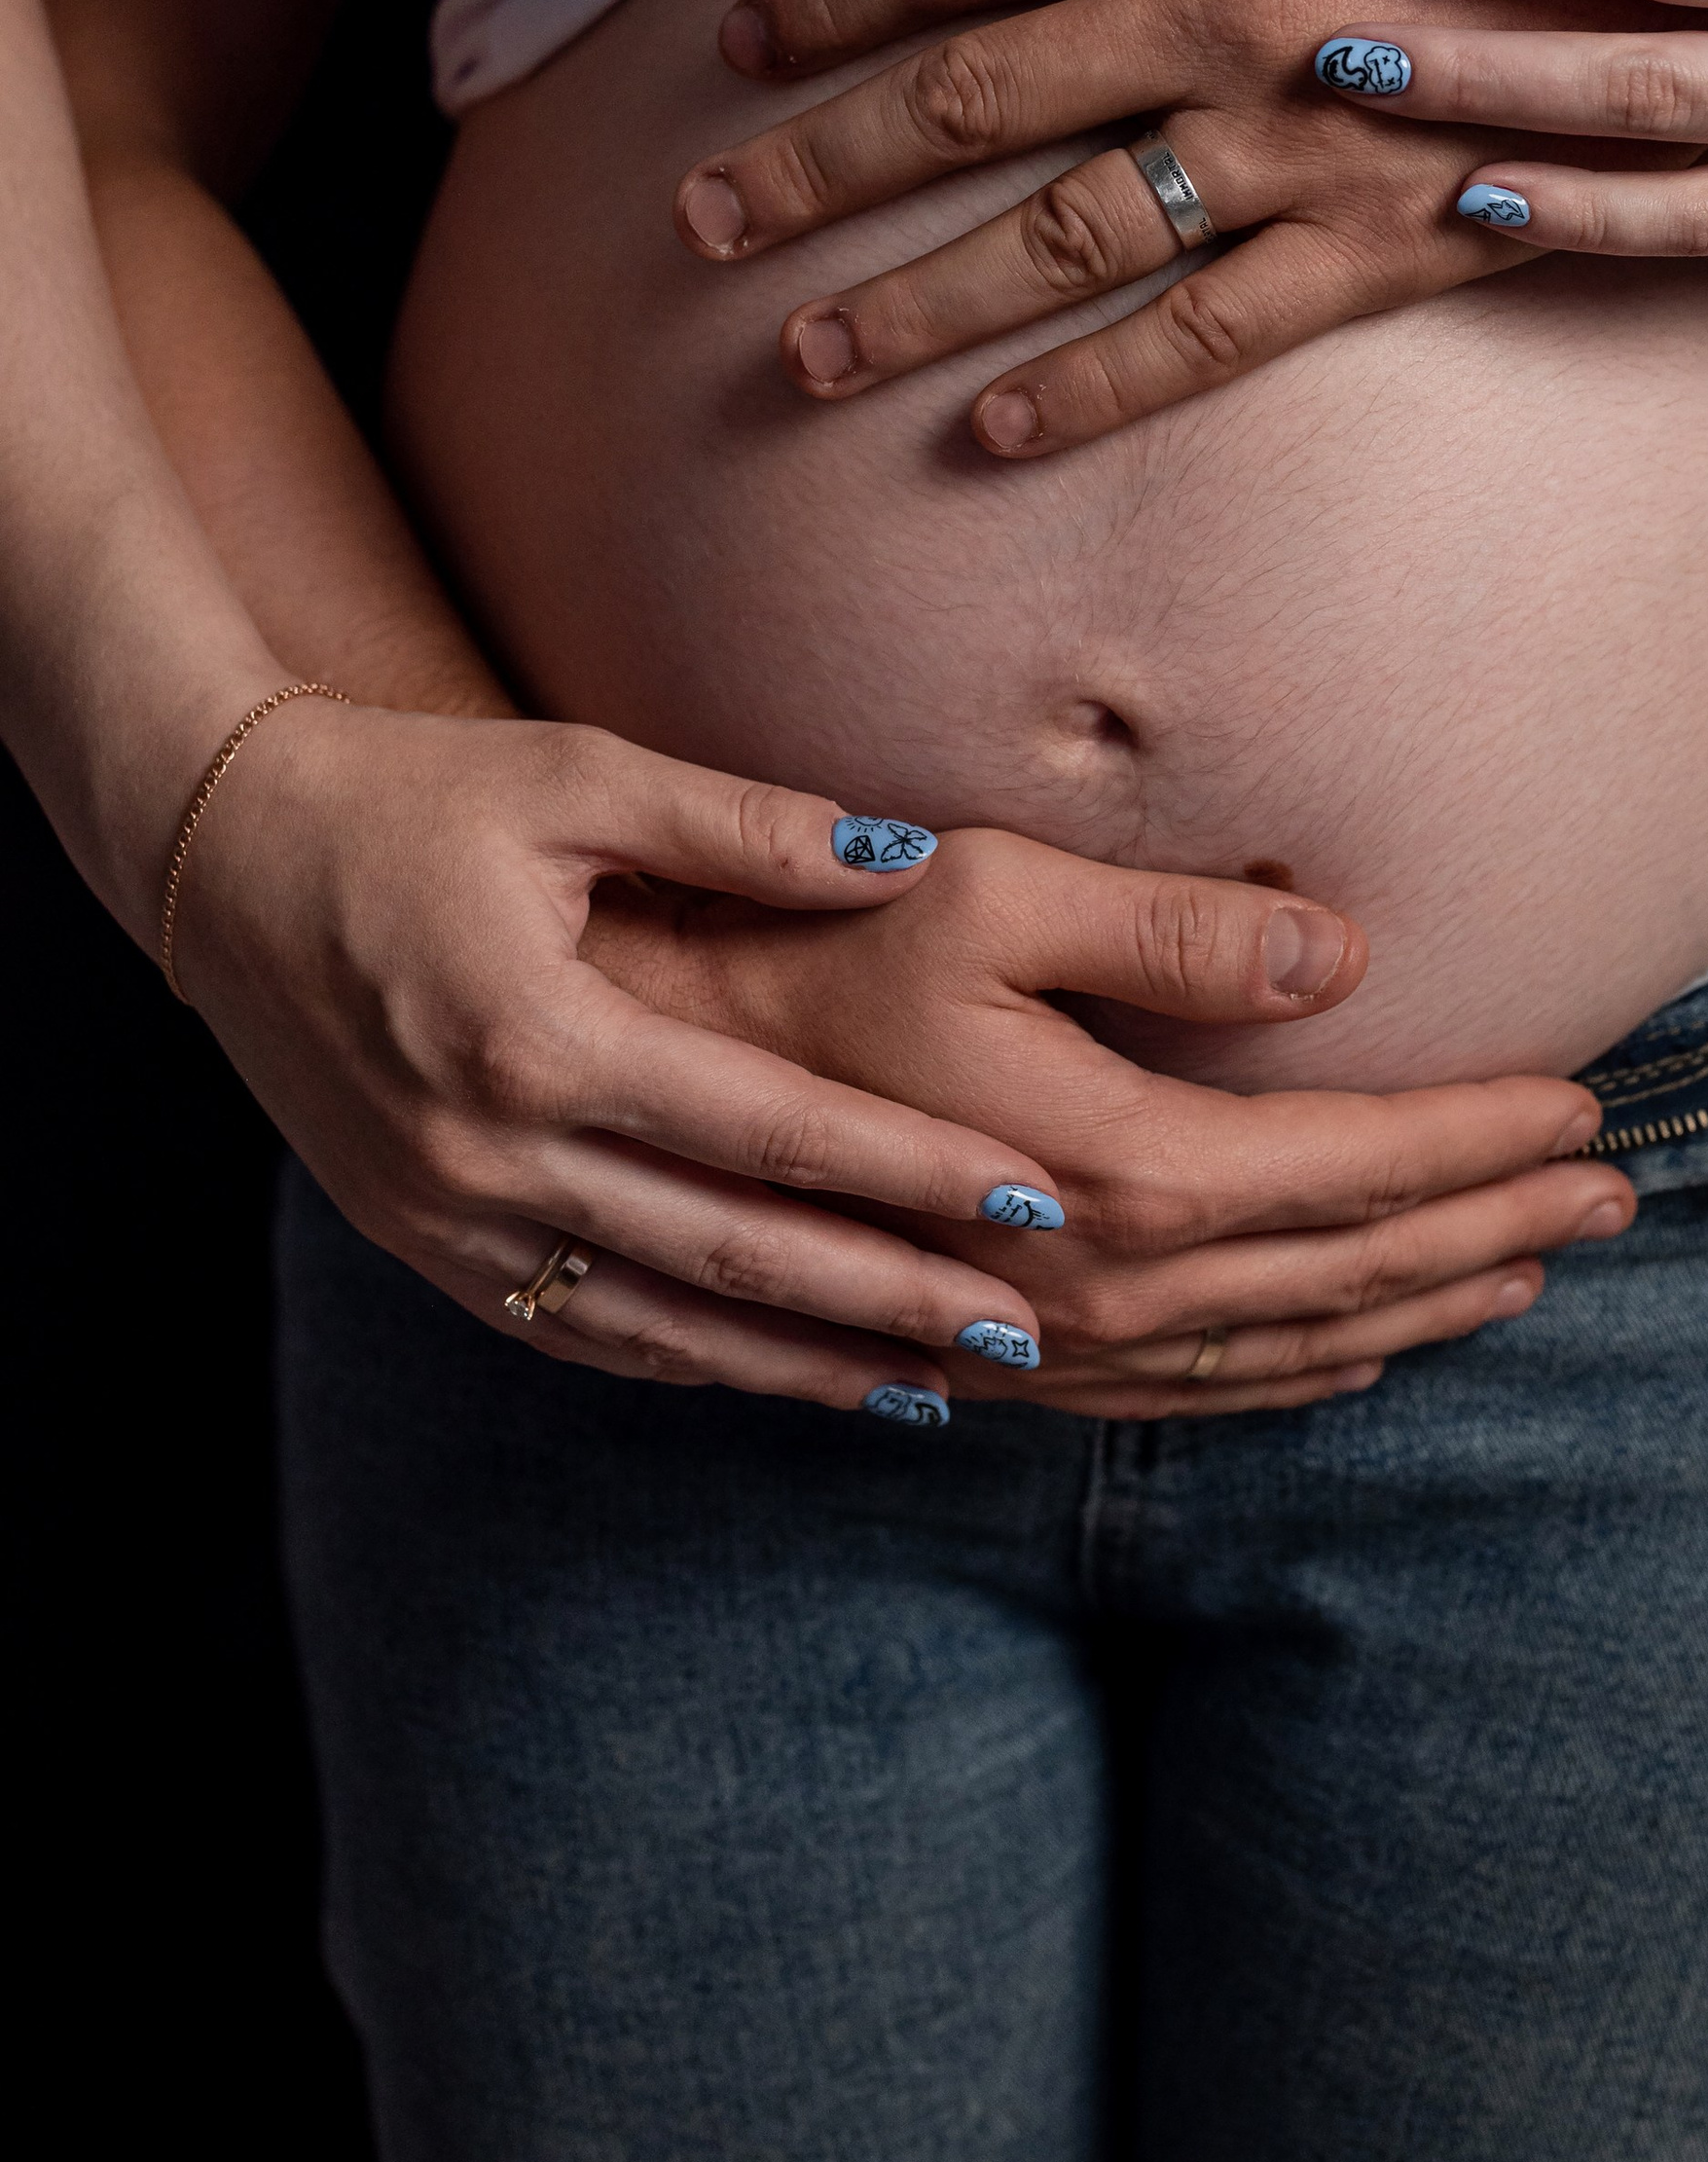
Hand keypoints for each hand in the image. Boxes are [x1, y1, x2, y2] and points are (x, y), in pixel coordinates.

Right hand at [175, 696, 1065, 1419]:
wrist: (216, 851)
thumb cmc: (410, 791)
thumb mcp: (578, 776)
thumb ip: (745, 826)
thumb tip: (908, 854)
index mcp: (541, 1036)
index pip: (774, 1131)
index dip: (913, 1171)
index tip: (1037, 1198)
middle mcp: (489, 1150)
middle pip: (733, 1255)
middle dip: (892, 1302)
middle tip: (1029, 1333)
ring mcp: (442, 1213)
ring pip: (658, 1322)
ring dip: (802, 1362)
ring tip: (934, 1385)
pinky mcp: (413, 1236)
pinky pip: (573, 1326)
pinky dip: (688, 1358)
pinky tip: (781, 1370)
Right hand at [589, 828, 1634, 1420]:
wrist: (648, 1072)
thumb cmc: (818, 952)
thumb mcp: (992, 894)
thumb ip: (1175, 931)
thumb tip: (1343, 957)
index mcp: (1117, 1175)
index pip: (1355, 1167)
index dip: (1480, 1136)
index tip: (1586, 1107)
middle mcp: (1095, 1290)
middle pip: (1347, 1271)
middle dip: (1494, 1230)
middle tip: (1615, 1197)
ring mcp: (1045, 1345)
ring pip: (1284, 1350)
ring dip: (1423, 1308)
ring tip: (1532, 1272)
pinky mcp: (998, 1358)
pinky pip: (1190, 1396)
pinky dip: (1300, 1375)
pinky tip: (1361, 1352)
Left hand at [673, 0, 1707, 453]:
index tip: (739, 43)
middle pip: (970, 93)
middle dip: (817, 165)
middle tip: (698, 225)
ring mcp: (1303, 132)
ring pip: (1060, 233)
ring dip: (917, 300)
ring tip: (803, 355)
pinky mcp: (1386, 239)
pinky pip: (1207, 334)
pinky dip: (1093, 390)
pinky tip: (994, 435)